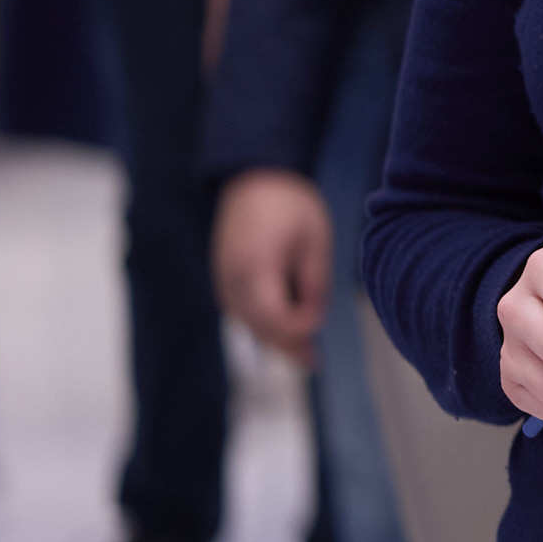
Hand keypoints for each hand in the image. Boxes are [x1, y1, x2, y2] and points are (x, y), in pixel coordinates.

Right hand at [213, 169, 331, 364]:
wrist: (255, 178)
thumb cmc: (291, 205)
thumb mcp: (315, 242)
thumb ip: (314, 285)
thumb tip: (312, 322)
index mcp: (255, 270)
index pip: (274, 318)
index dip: (298, 330)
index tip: (319, 327)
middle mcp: (232, 280)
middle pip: (258, 327)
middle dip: (287, 346)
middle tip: (314, 362)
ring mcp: (223, 280)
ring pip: (248, 323)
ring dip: (274, 338)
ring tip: (304, 355)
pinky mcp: (223, 278)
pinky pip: (241, 311)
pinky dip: (262, 323)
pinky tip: (284, 329)